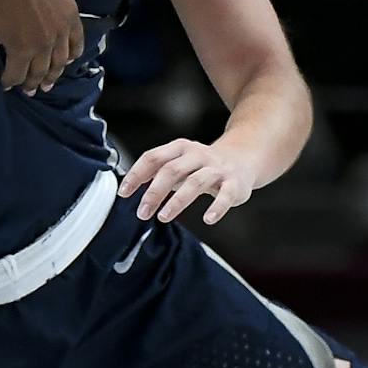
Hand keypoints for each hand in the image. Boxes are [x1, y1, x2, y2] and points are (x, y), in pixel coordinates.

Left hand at [0, 0, 80, 93]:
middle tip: (30, 90)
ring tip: (48, 82)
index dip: (9, 83)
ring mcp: (62, 30)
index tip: (5, 84)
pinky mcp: (71, 15)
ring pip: (61, 62)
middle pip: (41, 72)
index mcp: (22, 50)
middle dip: (33, 84)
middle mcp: (45, 45)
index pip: (17, 77)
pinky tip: (69, 59)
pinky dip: (74, 54)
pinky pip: (77, 42)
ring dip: (54, 74)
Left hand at [120, 138, 257, 225]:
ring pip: (195, 182)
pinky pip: (226, 195)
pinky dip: (217, 207)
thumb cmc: (203, 165)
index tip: (123, 193)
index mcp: (180, 148)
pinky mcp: (234, 183)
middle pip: (171, 170)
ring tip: (163, 217)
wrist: (244, 159)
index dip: (136, 174)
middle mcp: (198, 155)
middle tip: (142, 213)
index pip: (153, 157)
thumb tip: (129, 185)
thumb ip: (157, 171)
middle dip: (154, 192)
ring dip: (177, 201)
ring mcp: (217, 168)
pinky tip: (208, 219)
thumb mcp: (179, 162)